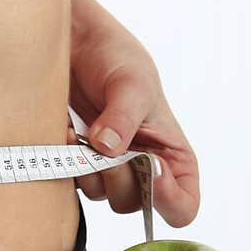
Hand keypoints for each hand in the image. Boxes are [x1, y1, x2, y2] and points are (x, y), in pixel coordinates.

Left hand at [68, 8, 200, 227]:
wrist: (77, 44)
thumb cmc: (118, 58)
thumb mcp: (131, 84)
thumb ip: (123, 119)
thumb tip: (107, 150)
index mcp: (172, 155)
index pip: (183, 205)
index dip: (169, 200)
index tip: (152, 171)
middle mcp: (144, 167)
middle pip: (135, 203)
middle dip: (119, 178)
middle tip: (105, 148)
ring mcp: (111, 167)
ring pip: (102, 196)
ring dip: (89, 170)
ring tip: (80, 135)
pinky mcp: (81, 162)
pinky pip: (75, 181)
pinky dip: (68, 164)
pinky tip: (67, 133)